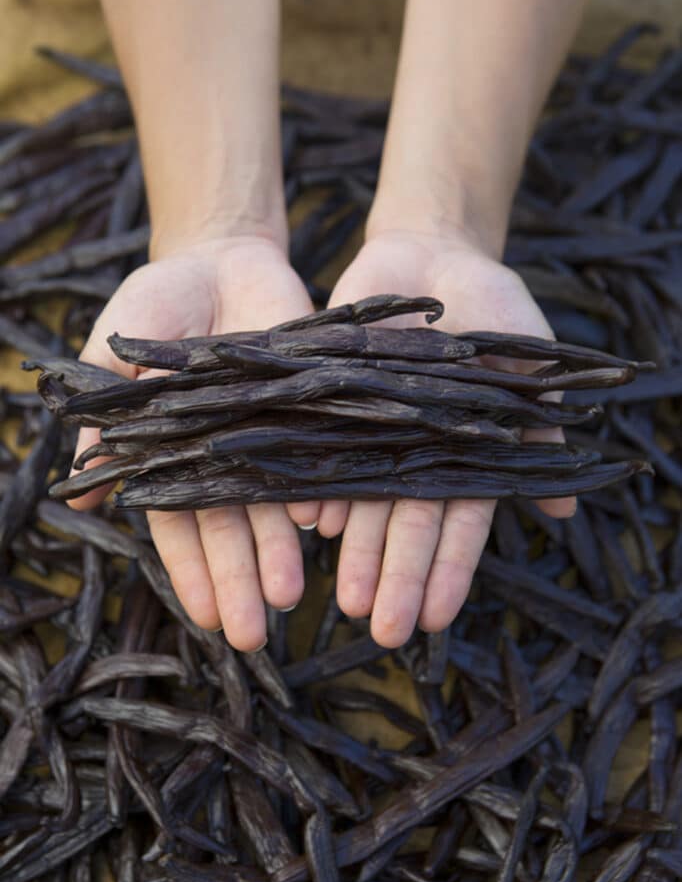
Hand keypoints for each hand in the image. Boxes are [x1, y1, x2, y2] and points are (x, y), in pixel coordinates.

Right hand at [70, 235, 320, 651]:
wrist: (221, 256)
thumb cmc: (157, 302)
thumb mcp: (116, 355)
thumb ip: (103, 420)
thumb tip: (81, 500)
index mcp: (175, 455)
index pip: (179, 526)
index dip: (192, 572)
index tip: (204, 618)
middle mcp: (225, 457)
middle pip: (231, 528)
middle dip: (240, 580)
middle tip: (254, 634)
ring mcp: (268, 436)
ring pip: (274, 505)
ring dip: (280, 551)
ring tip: (291, 596)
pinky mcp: (308, 409)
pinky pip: (317, 456)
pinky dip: (321, 490)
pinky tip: (324, 526)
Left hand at [303, 229, 574, 648]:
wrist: (433, 252)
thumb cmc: (494, 309)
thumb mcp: (530, 363)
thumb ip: (540, 429)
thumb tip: (560, 510)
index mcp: (464, 455)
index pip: (459, 524)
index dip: (449, 571)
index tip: (438, 618)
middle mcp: (415, 454)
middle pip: (407, 524)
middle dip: (397, 577)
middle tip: (383, 629)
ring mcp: (374, 432)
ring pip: (363, 502)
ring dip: (354, 552)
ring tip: (344, 599)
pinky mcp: (333, 402)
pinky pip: (321, 449)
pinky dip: (314, 484)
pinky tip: (309, 522)